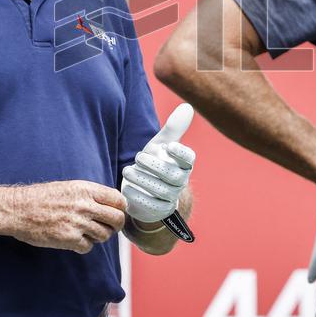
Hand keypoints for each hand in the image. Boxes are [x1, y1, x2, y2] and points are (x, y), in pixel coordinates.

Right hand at [3, 180, 126, 253]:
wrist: (17, 209)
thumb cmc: (41, 197)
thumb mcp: (69, 187)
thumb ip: (89, 194)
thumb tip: (109, 204)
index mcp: (86, 189)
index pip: (118, 200)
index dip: (120, 208)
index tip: (117, 213)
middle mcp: (84, 205)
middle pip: (117, 219)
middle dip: (115, 225)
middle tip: (109, 227)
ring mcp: (78, 223)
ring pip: (105, 235)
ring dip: (99, 236)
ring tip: (87, 233)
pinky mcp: (69, 239)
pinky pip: (88, 247)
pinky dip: (84, 246)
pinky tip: (74, 240)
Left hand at [122, 103, 195, 223]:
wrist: (146, 190)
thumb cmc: (155, 161)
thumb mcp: (160, 144)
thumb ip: (173, 127)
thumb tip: (187, 106)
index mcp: (183, 164)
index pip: (189, 159)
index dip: (181, 153)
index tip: (168, 146)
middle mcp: (180, 182)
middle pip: (174, 176)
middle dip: (155, 166)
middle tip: (138, 157)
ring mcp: (170, 198)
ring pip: (161, 191)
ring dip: (142, 179)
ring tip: (127, 170)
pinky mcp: (158, 210)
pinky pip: (150, 206)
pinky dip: (137, 196)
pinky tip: (126, 187)